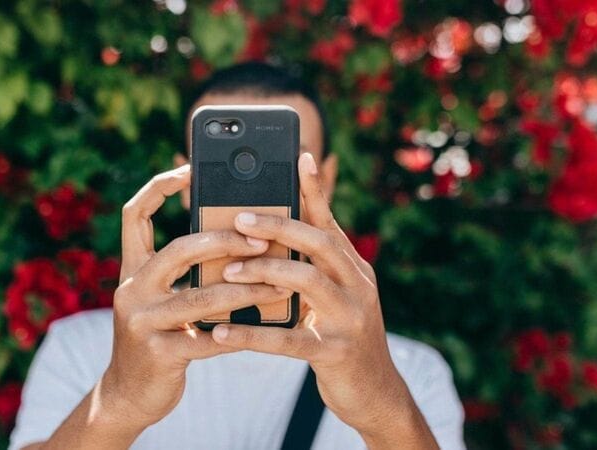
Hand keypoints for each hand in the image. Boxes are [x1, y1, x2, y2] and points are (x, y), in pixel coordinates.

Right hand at [99, 164, 290, 430]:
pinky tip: (264, 328)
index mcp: (133, 268)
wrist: (130, 395)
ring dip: (245, 289)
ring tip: (280, 284)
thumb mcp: (161, 297)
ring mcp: (141, 322)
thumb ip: (184, 271)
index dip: (159, 188)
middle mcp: (131, 289)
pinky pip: (206, 339)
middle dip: (224, 241)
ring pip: (199, 297)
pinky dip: (237, 332)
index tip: (191, 170)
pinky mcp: (158, 354)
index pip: (135, 214)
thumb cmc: (158, 337)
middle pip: (178, 251)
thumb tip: (238, 237)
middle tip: (262, 240)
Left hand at [209, 153, 437, 448]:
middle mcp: (359, 286)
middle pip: (320, 243)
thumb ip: (313, 268)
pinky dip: (251, 334)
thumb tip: (274, 237)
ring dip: (263, 272)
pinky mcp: (334, 353)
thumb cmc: (342, 338)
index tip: (298, 157)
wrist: (375, 393)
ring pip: (306, 282)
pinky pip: (287, 340)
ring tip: (227, 273)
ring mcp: (350, 318)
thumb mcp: (335, 297)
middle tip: (239, 219)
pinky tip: (221, 332)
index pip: (330, 222)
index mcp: (354, 268)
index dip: (314, 190)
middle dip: (279, 226)